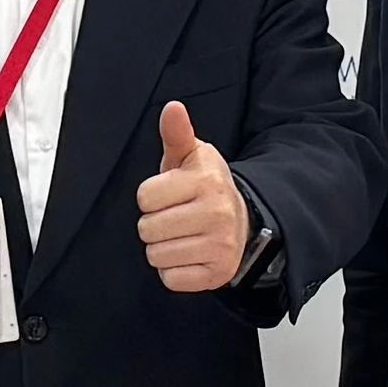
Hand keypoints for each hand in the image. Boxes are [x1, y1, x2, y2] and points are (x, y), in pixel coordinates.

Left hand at [134, 99, 253, 294]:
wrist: (243, 221)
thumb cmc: (206, 187)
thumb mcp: (192, 156)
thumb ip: (177, 133)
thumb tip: (172, 107)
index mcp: (206, 180)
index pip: (145, 197)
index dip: (151, 197)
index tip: (169, 195)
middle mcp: (216, 213)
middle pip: (147, 229)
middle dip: (154, 224)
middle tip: (175, 217)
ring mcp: (219, 245)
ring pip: (156, 256)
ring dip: (162, 248)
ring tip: (182, 236)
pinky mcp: (217, 273)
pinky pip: (170, 279)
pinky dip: (174, 271)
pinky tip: (188, 255)